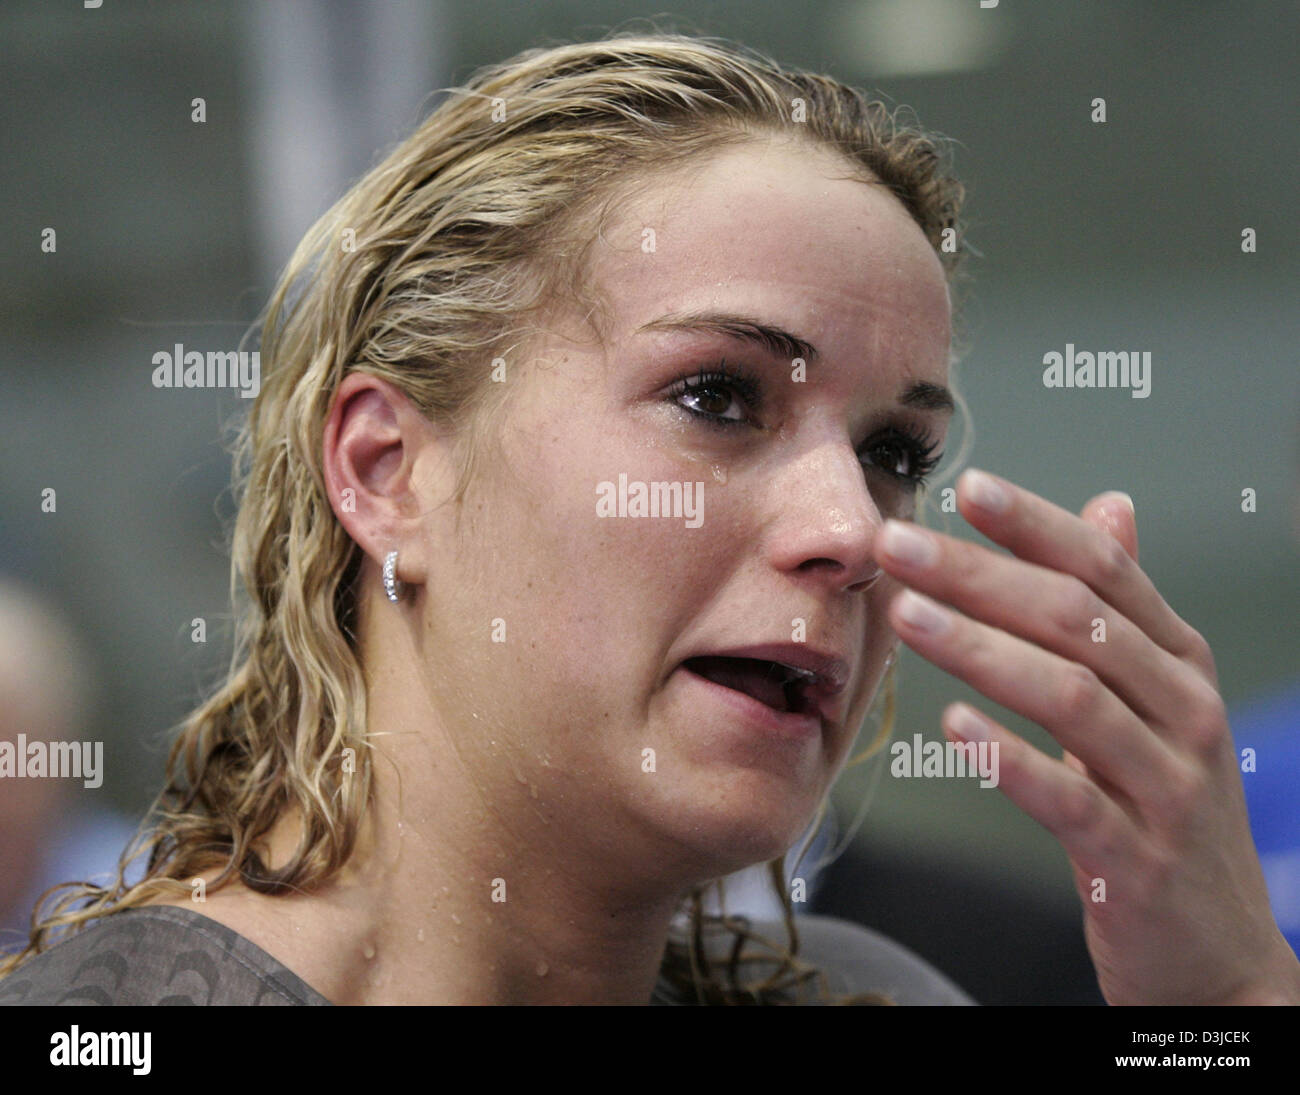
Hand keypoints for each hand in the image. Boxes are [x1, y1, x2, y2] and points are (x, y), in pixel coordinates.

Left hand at [872, 468, 1299, 1004]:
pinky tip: (954, 728)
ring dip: (981, 650)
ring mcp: (1169, 787)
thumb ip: (1125, 607)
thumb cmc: (1166, 806)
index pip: (1106, 571)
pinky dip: (1012, 760)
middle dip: (980, 575)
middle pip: (1078, 622)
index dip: (1035, 525)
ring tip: (905, 616)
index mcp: (1178, 663)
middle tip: (897, 545)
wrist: (1220, 952)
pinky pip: (1072, 800)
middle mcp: (1184, 711)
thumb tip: (1109, 506)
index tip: (967, 486)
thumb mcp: (1158, 697)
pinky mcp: (1140, 859)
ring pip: (1073, 698)